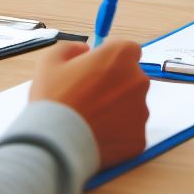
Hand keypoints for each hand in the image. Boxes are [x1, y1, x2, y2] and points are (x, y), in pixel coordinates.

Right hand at [30, 39, 148, 168]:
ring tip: (91, 121)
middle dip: (116, 86)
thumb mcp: (51, 60)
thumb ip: (72, 48)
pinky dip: (118, 135)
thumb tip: (85, 50)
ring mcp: (141, 111)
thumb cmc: (53, 99)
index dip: (112, 59)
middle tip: (91, 99)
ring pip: (132, 107)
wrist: (54, 145)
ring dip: (117, 111)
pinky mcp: (139, 138)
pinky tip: (97, 137)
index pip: (129, 50)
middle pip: (132, 78)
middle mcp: (138, 80)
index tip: (98, 70)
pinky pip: (130, 132)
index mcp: (121, 56)